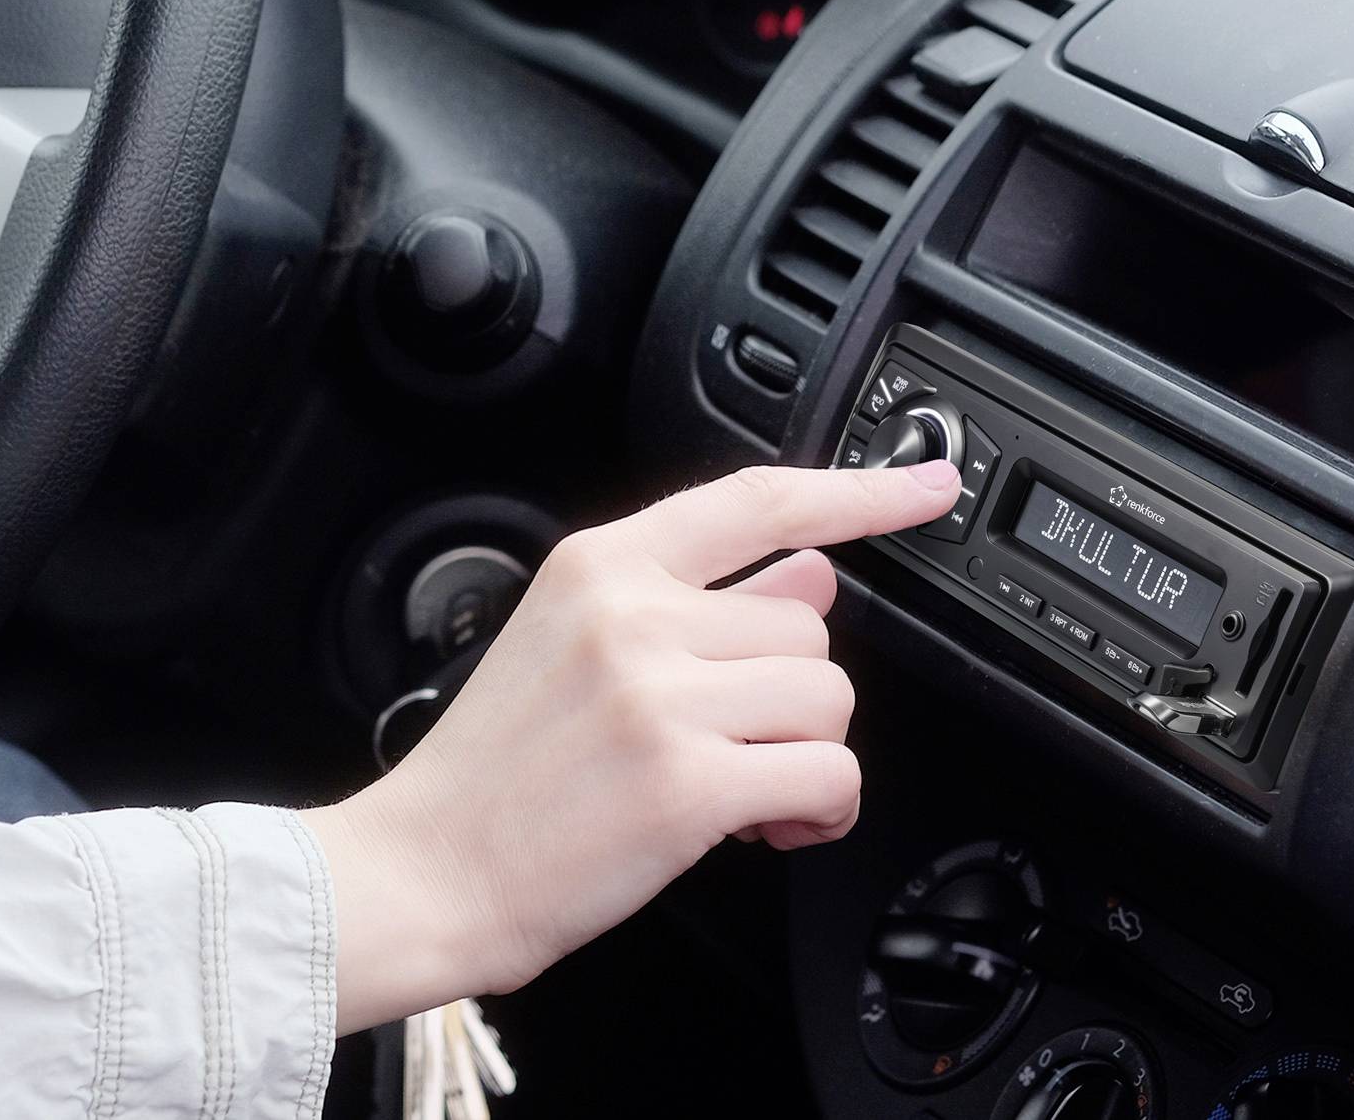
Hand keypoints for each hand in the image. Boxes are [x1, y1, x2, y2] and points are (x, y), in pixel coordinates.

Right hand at [305, 459, 960, 1032]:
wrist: (426, 869)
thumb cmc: (494, 772)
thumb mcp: (573, 646)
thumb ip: (693, 603)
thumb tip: (810, 574)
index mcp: (601, 566)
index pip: (756, 501)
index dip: (858, 492)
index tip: (926, 484)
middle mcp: (634, 616)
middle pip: (809, 631)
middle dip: (789, 700)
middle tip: (729, 747)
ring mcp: (661, 697)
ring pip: (829, 701)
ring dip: (806, 757)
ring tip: (742, 792)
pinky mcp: (689, 783)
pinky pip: (828, 776)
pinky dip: (819, 812)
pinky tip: (768, 828)